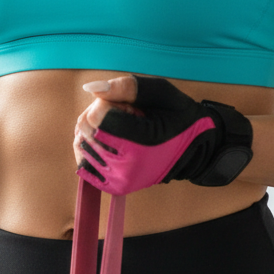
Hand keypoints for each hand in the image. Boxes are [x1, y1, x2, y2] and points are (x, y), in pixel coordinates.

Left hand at [73, 74, 253, 193]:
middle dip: (100, 116)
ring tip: (122, 132)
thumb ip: (126, 87)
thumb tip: (89, 88)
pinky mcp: (114, 187)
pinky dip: (92, 148)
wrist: (193, 151)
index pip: (96, 116)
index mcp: (143, 142)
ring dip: (95, 132)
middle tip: (126, 118)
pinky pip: (83, 162)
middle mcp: (129, 166)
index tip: (128, 107)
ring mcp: (119, 180)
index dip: (107, 104)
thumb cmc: (176, 116)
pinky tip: (111, 144)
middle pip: (85, 129)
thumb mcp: (160, 92)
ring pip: (81, 144)